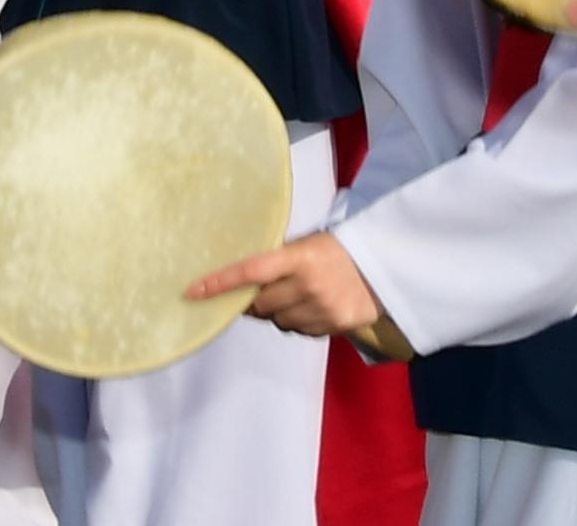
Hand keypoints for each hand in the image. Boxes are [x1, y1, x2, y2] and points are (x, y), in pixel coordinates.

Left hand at [187, 232, 387, 339]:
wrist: (385, 265)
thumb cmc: (338, 249)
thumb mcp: (308, 245)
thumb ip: (278, 262)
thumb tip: (241, 285)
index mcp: (301, 257)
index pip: (251, 271)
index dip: (220, 282)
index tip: (192, 291)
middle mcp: (309, 285)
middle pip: (260, 304)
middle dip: (254, 301)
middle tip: (258, 291)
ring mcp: (322, 309)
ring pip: (277, 321)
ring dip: (277, 312)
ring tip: (297, 295)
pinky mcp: (333, 327)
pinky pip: (298, 331)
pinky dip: (297, 321)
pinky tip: (313, 306)